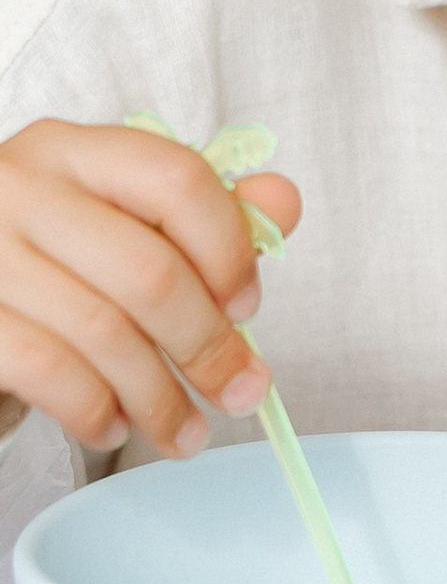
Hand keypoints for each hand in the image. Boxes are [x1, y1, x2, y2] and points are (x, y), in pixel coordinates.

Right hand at [0, 120, 303, 459]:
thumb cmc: (58, 262)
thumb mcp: (126, 224)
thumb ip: (207, 212)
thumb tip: (283, 203)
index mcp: (73, 151)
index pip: (176, 179)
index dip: (229, 250)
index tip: (248, 308)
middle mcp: (20, 188)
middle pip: (148, 270)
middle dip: (207, 345)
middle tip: (239, 392)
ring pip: (103, 332)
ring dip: (160, 398)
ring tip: (185, 432)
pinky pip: (49, 372)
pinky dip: (94, 410)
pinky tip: (114, 427)